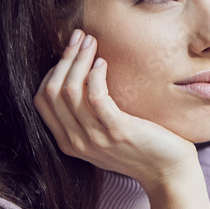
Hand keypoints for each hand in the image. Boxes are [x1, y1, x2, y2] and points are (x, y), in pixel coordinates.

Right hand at [34, 30, 197, 195]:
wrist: (167, 172)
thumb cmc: (139, 148)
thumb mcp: (103, 135)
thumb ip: (85, 115)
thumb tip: (77, 74)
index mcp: (68, 143)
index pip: (42, 100)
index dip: (51, 70)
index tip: (69, 50)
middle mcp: (77, 142)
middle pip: (53, 91)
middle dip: (64, 58)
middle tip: (80, 37)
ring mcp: (95, 138)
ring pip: (70, 90)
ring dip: (79, 59)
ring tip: (92, 42)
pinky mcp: (117, 131)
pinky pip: (95, 96)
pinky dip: (96, 74)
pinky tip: (104, 62)